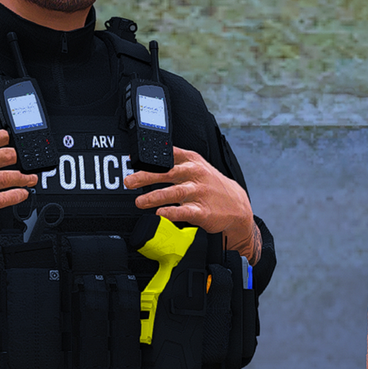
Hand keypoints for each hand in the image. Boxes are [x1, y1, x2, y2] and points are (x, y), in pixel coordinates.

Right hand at [0, 129, 37, 244]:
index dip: (4, 138)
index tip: (10, 139)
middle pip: (5, 156)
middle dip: (17, 158)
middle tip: (22, 162)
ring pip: (10, 176)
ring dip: (25, 177)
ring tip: (31, 179)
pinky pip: (6, 198)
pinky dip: (19, 195)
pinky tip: (23, 194)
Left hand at [124, 147, 258, 261]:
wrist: (237, 205)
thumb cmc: (211, 184)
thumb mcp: (197, 165)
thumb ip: (174, 161)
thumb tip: (145, 160)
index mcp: (192, 161)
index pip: (169, 156)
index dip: (150, 158)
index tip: (133, 160)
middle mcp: (195, 175)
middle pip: (168, 173)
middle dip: (146, 177)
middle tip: (130, 182)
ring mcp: (200, 193)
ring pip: (175, 193)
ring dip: (155, 197)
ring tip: (139, 202)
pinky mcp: (203, 211)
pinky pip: (185, 212)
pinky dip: (172, 212)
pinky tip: (161, 213)